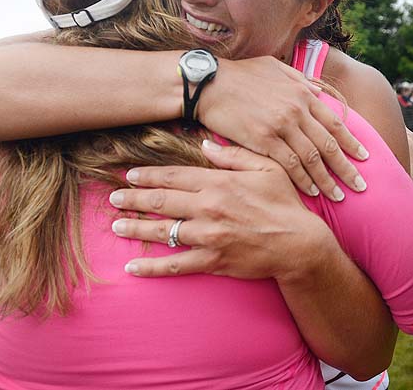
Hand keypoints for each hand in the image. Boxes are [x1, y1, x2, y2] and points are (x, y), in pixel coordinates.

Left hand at [109, 140, 334, 281]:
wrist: (299, 244)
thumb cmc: (284, 203)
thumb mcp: (266, 168)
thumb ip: (233, 155)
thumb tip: (204, 144)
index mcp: (219, 183)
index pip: (175, 176)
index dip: (149, 175)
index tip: (129, 175)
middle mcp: (209, 208)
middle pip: (162, 202)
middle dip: (134, 199)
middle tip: (113, 199)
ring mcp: (209, 236)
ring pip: (164, 232)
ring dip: (136, 229)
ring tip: (116, 226)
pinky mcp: (212, 260)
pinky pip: (176, 265)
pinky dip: (153, 268)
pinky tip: (133, 268)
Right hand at [197, 56, 367, 201]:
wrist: (208, 83)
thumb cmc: (239, 74)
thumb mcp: (274, 67)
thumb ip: (298, 79)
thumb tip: (317, 90)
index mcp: (302, 93)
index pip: (335, 123)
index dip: (352, 142)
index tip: (364, 157)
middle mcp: (297, 110)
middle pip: (329, 145)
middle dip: (347, 168)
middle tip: (361, 186)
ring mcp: (282, 126)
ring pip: (313, 158)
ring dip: (327, 180)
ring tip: (338, 196)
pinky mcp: (264, 140)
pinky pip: (290, 165)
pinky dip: (303, 180)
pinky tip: (311, 192)